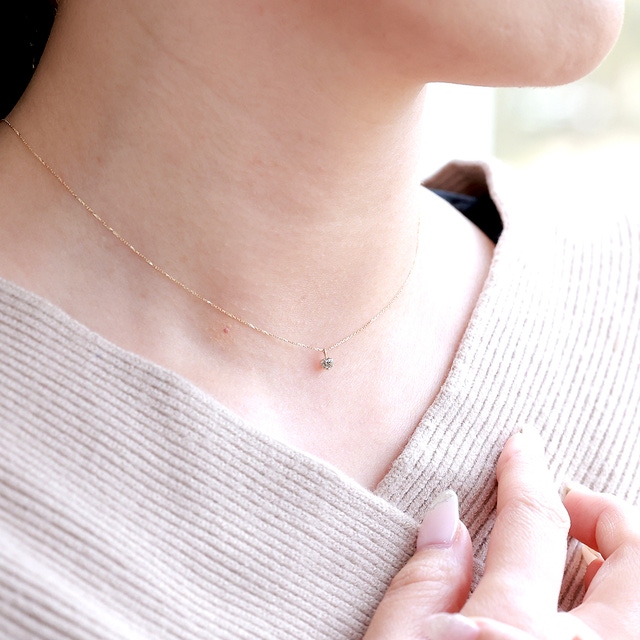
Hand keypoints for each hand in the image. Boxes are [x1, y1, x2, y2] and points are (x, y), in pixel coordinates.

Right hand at [364, 431, 639, 638]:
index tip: (522, 445)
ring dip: (622, 560)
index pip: (534, 521)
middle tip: (569, 504)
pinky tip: (584, 605)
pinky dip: (620, 604)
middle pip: (636, 558)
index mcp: (510, 631)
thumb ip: (421, 582)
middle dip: (608, 513)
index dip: (527, 472)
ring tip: (582, 553)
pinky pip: (632, 632)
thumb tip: (447, 516)